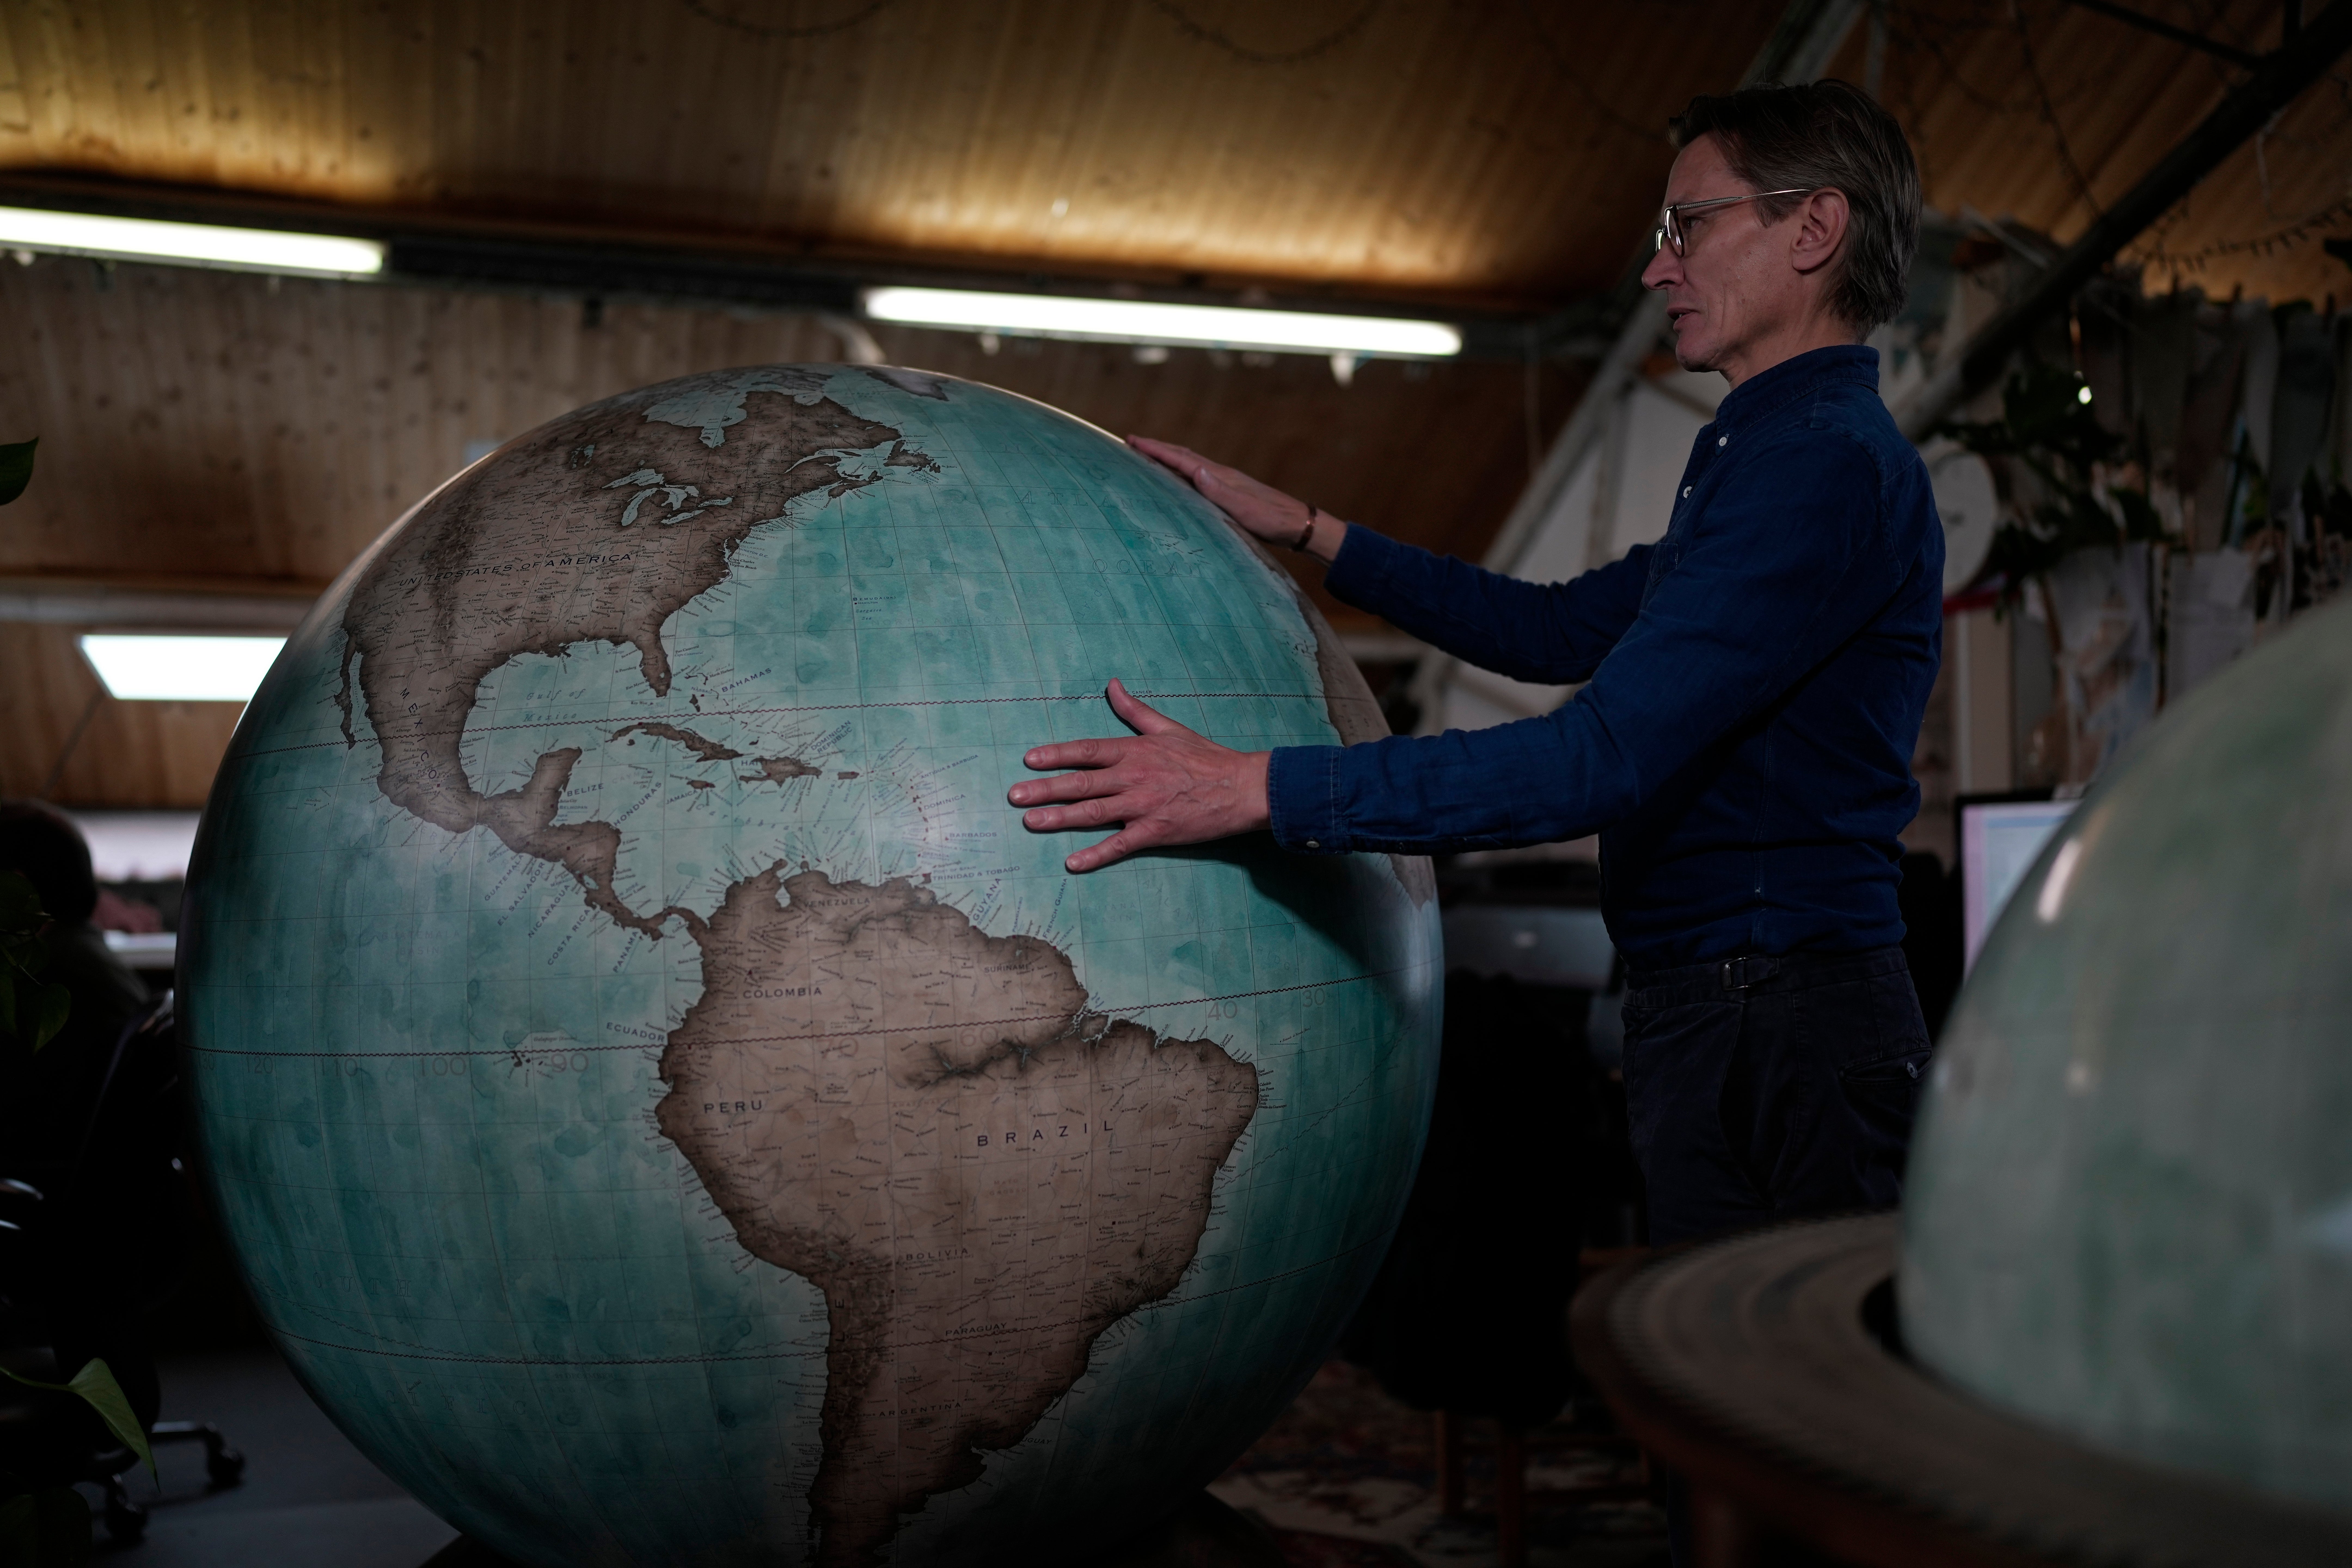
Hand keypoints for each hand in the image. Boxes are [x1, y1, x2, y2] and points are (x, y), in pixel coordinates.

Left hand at [1009, 679, 1271, 871]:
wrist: (1240, 788)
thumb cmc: (1205, 757)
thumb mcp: (1168, 727)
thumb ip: (1134, 710)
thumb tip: (1112, 685)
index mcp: (1134, 751)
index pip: (1086, 751)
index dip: (1056, 755)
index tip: (1029, 759)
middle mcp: (1133, 778)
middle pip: (1081, 783)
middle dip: (1044, 789)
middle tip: (1015, 795)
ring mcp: (1143, 807)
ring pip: (1093, 813)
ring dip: (1059, 818)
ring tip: (1031, 822)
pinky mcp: (1155, 832)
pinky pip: (1120, 845)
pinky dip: (1096, 855)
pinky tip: (1072, 863)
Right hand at [1127, 436, 1341, 561]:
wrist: (1299, 525)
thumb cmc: (1273, 520)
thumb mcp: (1245, 509)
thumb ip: (1220, 491)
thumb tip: (1196, 470)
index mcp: (1220, 476)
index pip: (1182, 458)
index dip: (1156, 449)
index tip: (1133, 440)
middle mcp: (1221, 475)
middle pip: (1183, 457)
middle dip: (1157, 449)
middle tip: (1131, 443)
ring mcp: (1226, 484)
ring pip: (1189, 466)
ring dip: (1168, 460)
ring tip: (1147, 458)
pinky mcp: (1230, 494)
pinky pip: (1198, 479)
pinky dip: (1181, 475)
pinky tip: (1179, 482)